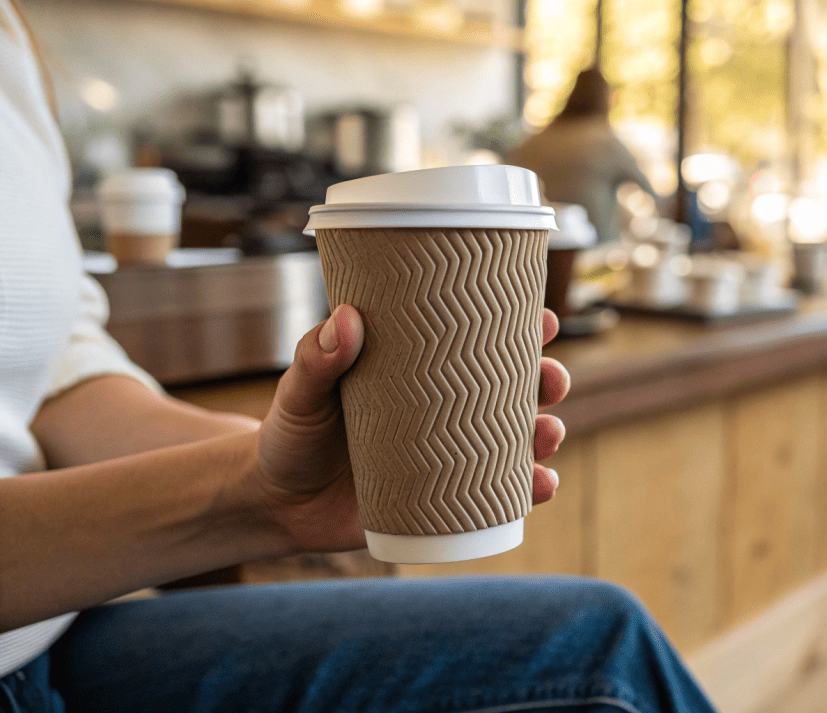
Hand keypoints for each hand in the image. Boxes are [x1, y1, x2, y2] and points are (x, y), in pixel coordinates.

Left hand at [251, 305, 569, 553]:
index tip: (544, 319)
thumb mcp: (299, 392)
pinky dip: (526, 492)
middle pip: (513, 390)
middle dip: (547, 381)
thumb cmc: (289, 435)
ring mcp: (449, 457)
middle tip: (551, 381)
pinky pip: (497, 497)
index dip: (520, 328)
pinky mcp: (445, 503)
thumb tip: (348, 320)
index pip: (478, 342)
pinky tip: (541, 485)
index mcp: (419, 372)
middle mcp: (444, 411)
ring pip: (515, 442)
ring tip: (548, 434)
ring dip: (545, 435)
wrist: (275, 506)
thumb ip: (317, 359)